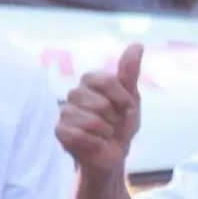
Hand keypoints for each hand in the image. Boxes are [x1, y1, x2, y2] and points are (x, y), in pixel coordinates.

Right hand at [55, 43, 144, 174]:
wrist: (114, 154)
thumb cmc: (121, 124)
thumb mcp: (131, 99)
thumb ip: (130, 73)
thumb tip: (137, 44)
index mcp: (90, 81)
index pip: (106, 81)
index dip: (122, 98)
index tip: (128, 108)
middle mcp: (74, 93)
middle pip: (100, 103)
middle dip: (114, 119)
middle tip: (113, 124)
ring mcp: (65, 112)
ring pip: (91, 121)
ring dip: (106, 133)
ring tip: (104, 134)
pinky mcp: (60, 131)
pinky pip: (79, 135)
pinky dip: (95, 143)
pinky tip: (96, 144)